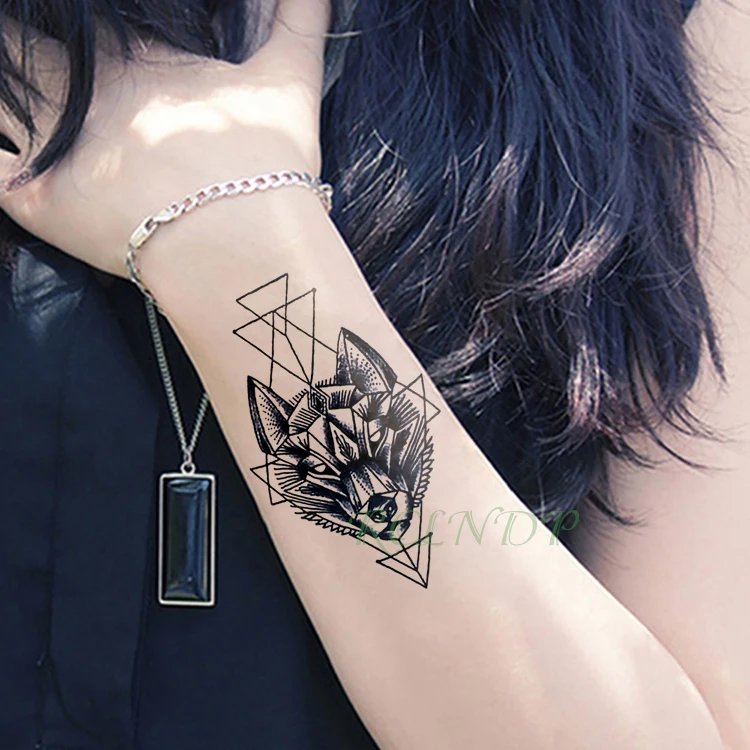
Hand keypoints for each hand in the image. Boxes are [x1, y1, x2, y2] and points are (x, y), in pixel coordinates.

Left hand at [0, 0, 328, 276]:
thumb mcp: (293, 80)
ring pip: (0, 102)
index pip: (82, 25)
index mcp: (134, 64)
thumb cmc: (267, 162)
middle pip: (26, 54)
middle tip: (29, 60)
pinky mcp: (38, 203)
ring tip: (9, 99)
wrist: (242, 242)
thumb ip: (300, 18)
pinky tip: (5, 162)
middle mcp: (85, 94)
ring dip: (3, 98)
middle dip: (25, 53)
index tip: (65, 29)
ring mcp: (56, 146)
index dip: (70, 22)